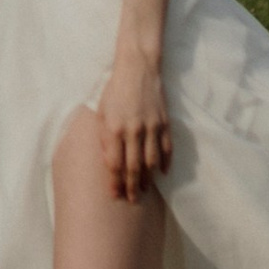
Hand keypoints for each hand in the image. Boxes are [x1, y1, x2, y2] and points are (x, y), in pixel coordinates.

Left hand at [95, 51, 169, 200]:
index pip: (115, 164)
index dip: (114, 182)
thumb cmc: (115, 90)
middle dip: (131, 187)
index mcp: (115, 128)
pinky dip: (165, 162)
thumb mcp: (101, 111)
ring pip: (151, 161)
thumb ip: (104, 137)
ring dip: (148, 178)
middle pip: (133, 167)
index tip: (114, 195)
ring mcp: (151, 127)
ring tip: (144, 190)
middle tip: (131, 200)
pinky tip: (162, 172)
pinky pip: (166, 148)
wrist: (137, 68)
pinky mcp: (164, 122)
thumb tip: (109, 162)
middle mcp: (133, 130)